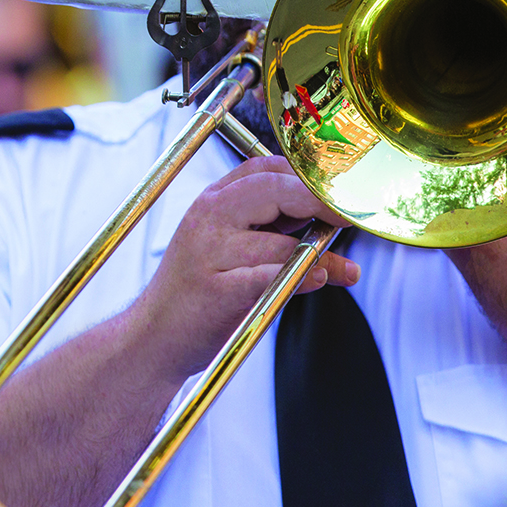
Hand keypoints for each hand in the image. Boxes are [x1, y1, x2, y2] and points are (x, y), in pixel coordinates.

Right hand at [133, 157, 358, 383]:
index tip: (341, 188)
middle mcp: (207, 218)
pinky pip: (267, 277)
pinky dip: (300, 277)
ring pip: (278, 241)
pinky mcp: (216, 291)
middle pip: (271, 189)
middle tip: (353, 214)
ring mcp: (209, 253)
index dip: (306, 174)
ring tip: (346, 270)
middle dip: (320, 199)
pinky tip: (322, 279)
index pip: (262, 168)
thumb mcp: (228, 248)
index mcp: (212, 201)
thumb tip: (332, 225)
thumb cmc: (199, 293)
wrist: (153, 338)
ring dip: (320, 254)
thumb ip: (271, 230)